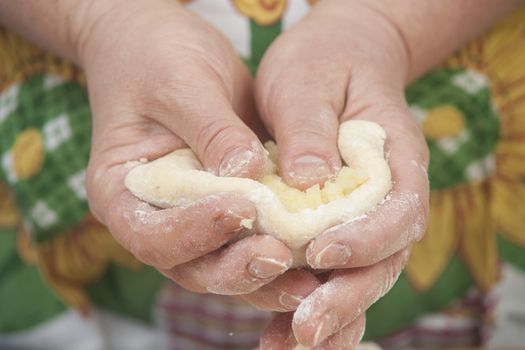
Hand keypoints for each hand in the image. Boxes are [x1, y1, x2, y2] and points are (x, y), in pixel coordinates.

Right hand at [82, 0, 291, 294]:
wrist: (165, 45)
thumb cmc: (157, 57)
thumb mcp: (181, 83)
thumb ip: (212, 130)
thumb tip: (249, 173)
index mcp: (121, 191)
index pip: (149, 232)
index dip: (193, 231)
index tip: (240, 209)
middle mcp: (155, 215)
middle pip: (189, 265)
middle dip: (235, 268)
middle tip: (278, 255)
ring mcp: (192, 217)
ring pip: (223, 265)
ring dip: (263, 277)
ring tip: (307, 279)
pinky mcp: (227, 208)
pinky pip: (249, 242)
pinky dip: (279, 257)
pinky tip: (312, 258)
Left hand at [245, 0, 429, 346]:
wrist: (334, 60)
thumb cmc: (322, 65)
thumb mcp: (306, 83)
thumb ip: (310, 128)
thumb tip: (308, 180)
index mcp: (395, 158)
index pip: (397, 209)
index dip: (366, 238)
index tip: (322, 254)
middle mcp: (385, 196)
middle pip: (382, 259)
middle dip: (346, 298)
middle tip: (305, 330)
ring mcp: (361, 215)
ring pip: (358, 277)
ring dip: (330, 317)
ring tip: (290, 344)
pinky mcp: (332, 226)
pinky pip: (329, 274)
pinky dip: (308, 304)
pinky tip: (280, 332)